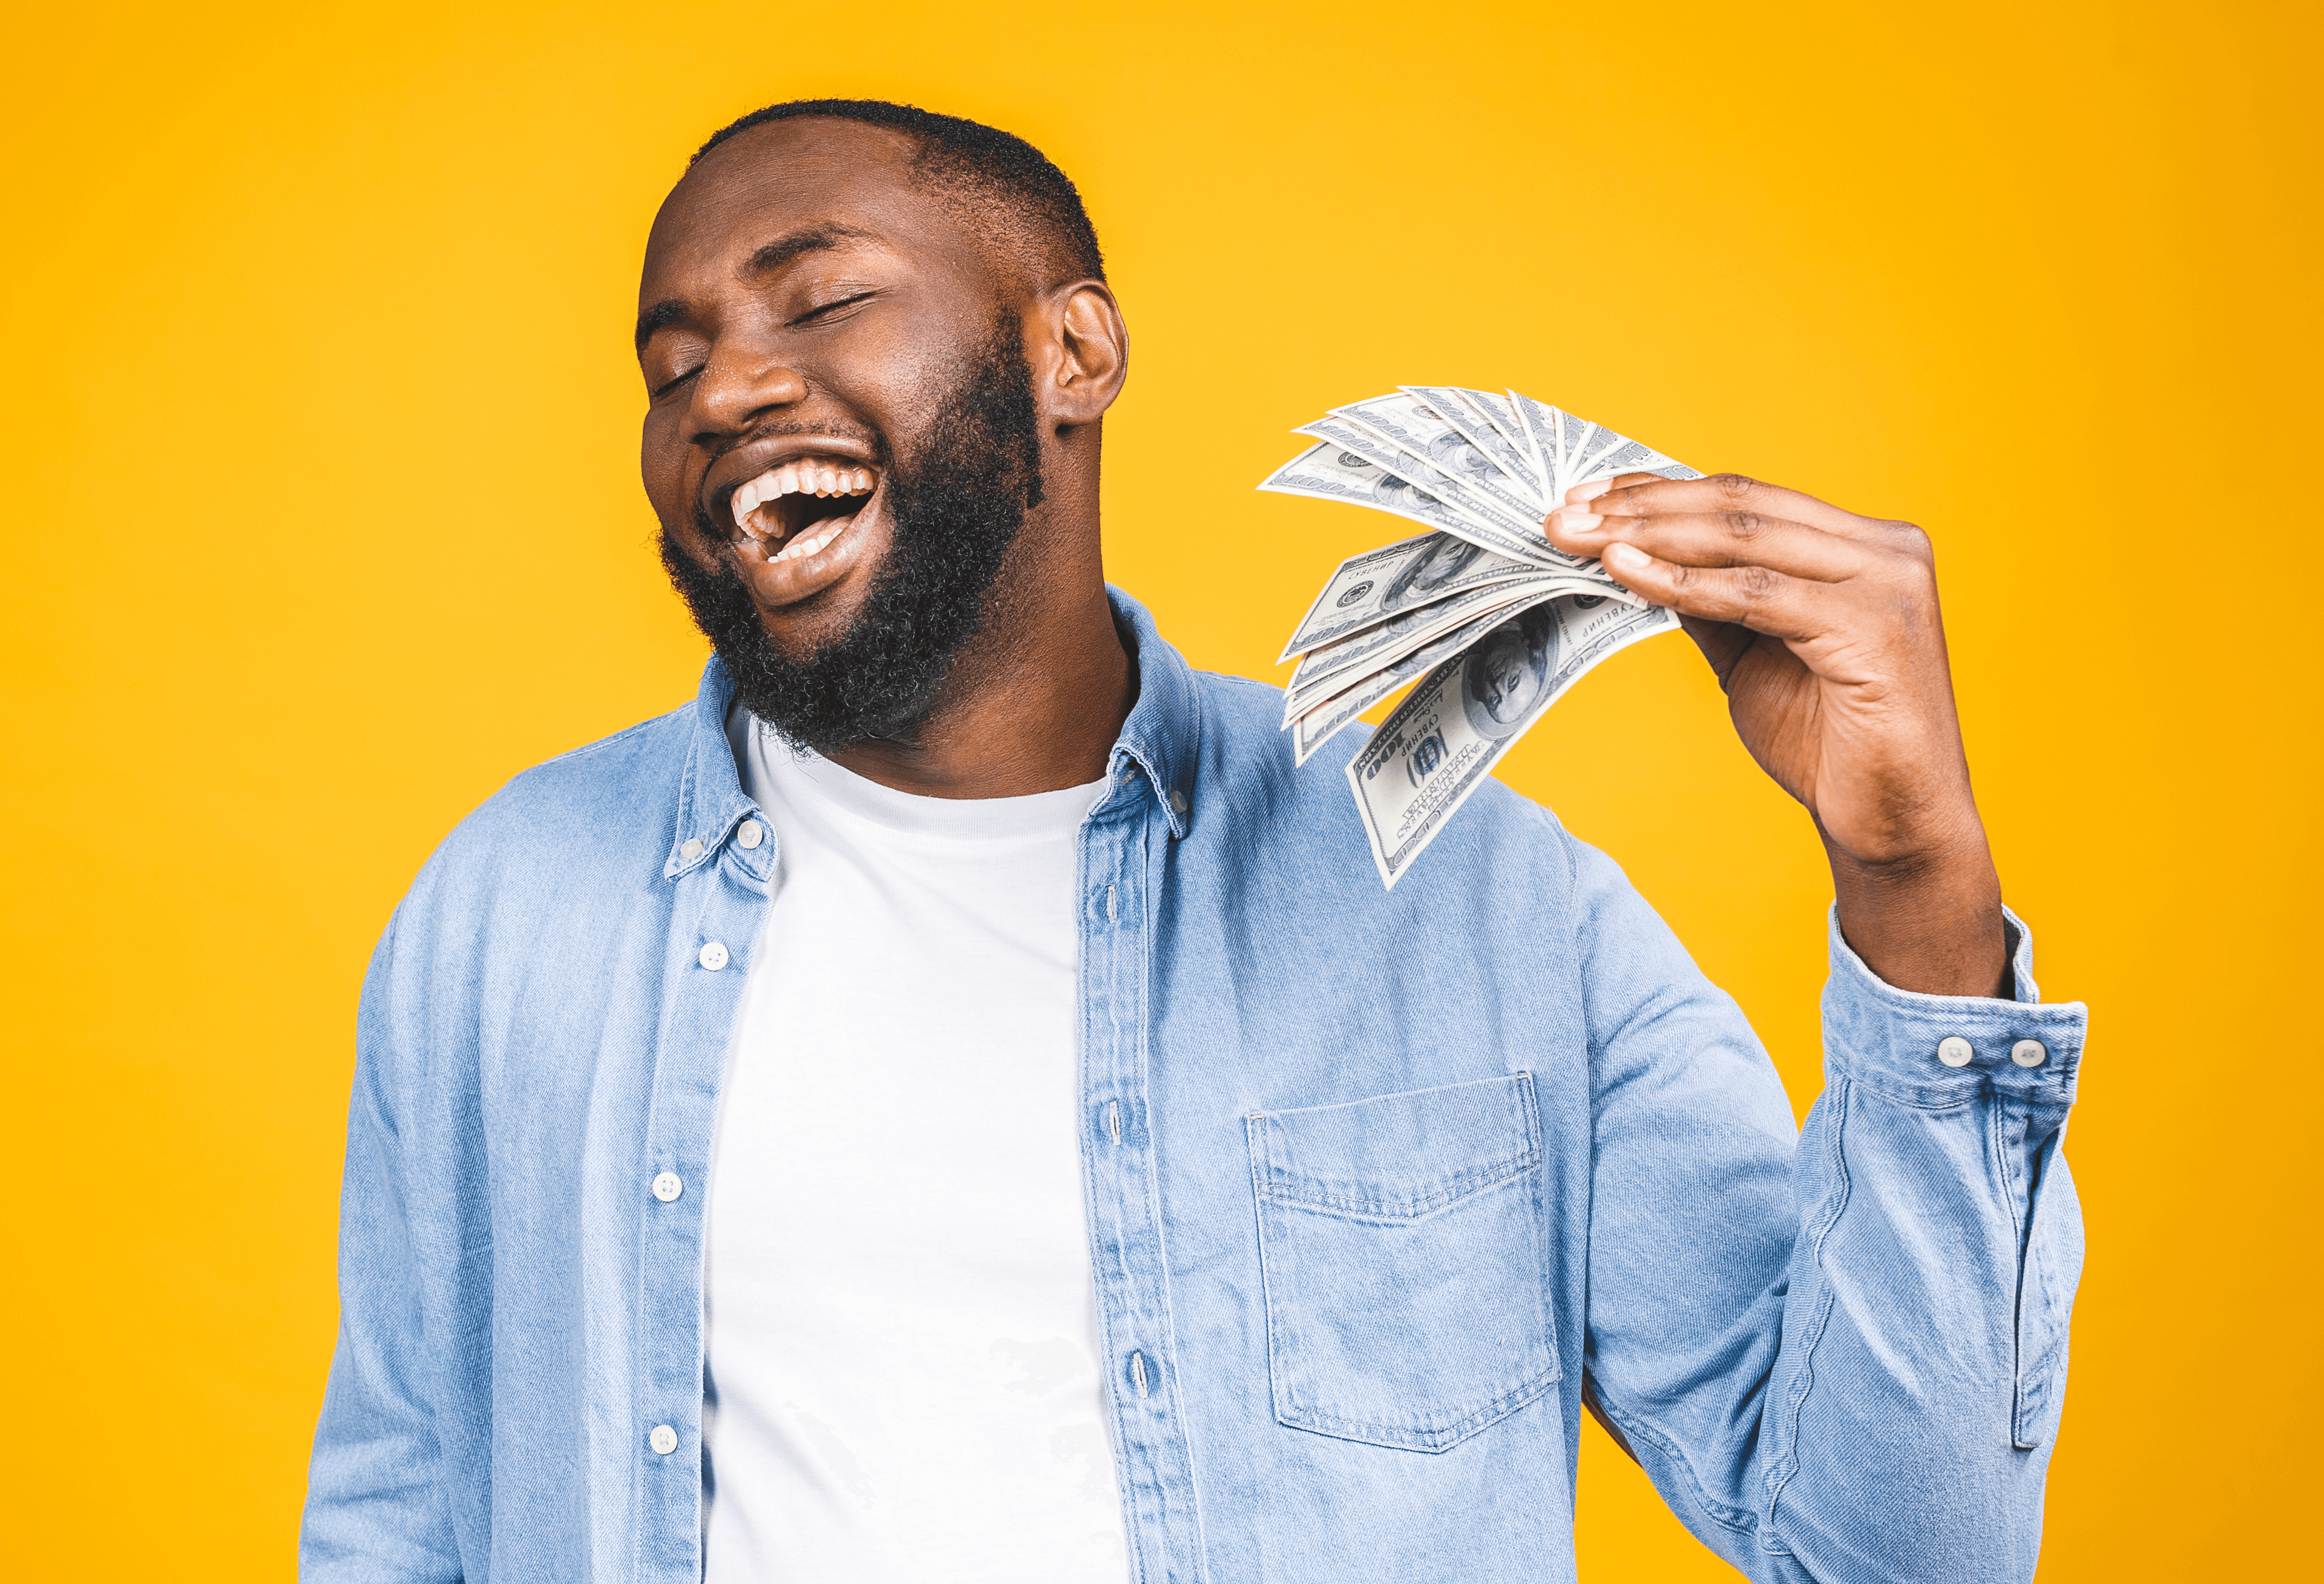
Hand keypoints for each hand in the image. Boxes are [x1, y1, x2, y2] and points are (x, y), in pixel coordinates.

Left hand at [1544, 472, 2007, 996]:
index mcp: (1862, 544)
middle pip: (1741, 507)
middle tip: (1563, 514)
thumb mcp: (1750, 655)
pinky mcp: (1876, 628)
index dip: (1660, 491)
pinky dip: (1684, 583)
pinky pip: (1758, 595)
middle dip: (1641, 508)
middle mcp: (1886, 549)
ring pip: (1745, 539)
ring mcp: (1888, 583)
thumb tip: (1633, 555)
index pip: (1746, 498)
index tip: (1587, 495)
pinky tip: (1627, 573)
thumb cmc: (1828, 743)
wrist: (1888, 823)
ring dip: (1650, 535)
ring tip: (1581, 538)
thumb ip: (1707, 601)